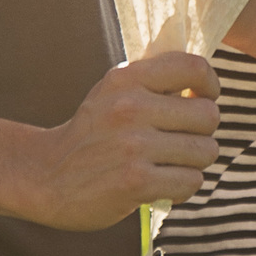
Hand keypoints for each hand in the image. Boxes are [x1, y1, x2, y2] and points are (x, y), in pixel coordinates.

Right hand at [23, 51, 218, 226]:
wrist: (45, 177)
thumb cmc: (90, 135)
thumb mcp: (112, 93)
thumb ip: (153, 80)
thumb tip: (205, 79)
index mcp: (127, 79)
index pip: (194, 67)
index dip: (210, 85)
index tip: (201, 99)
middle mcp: (130, 107)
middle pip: (208, 115)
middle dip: (201, 133)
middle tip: (179, 142)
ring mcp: (133, 146)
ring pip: (205, 151)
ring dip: (193, 163)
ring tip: (168, 165)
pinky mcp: (136, 181)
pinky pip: (190, 181)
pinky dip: (182, 188)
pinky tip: (161, 186)